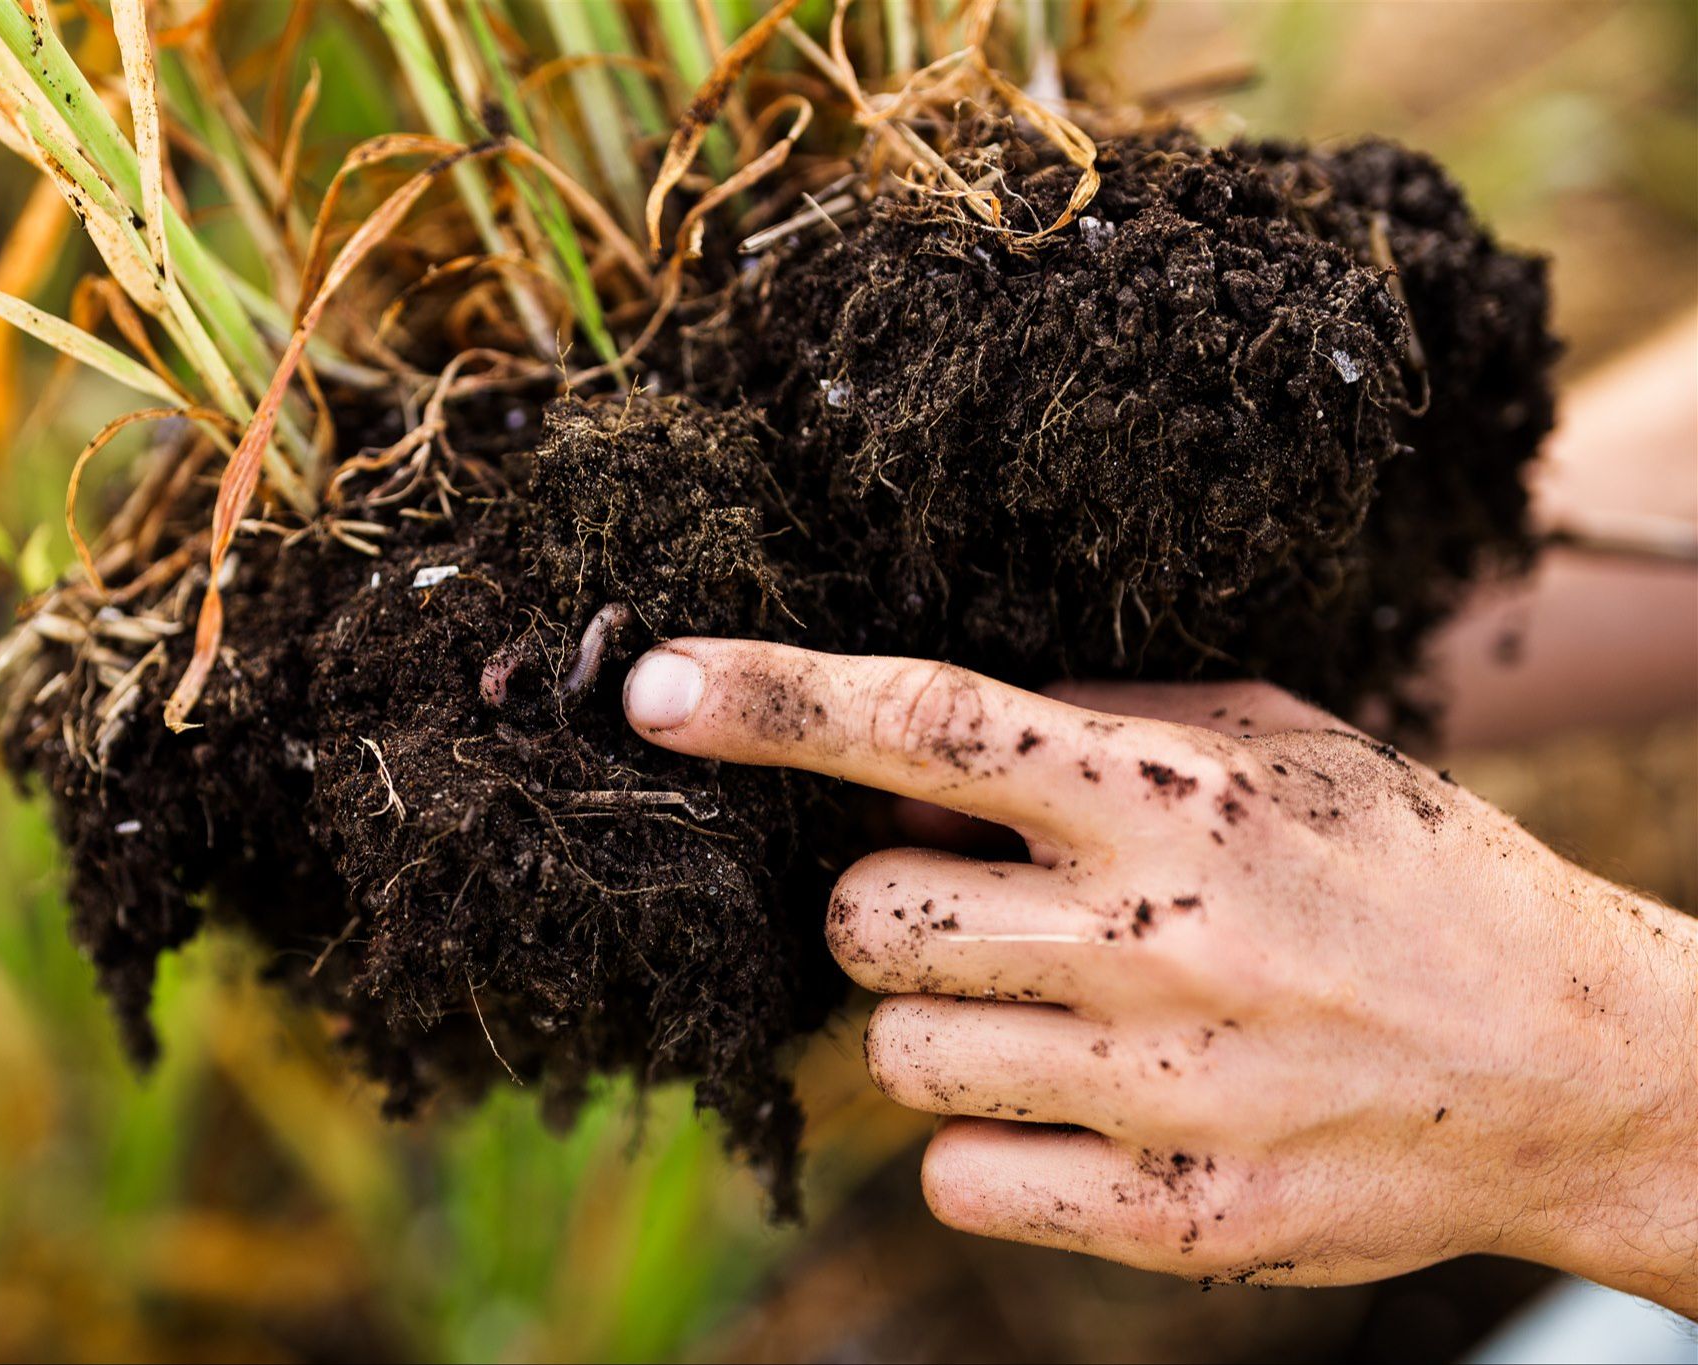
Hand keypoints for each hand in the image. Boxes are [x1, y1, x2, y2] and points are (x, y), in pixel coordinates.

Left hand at [623, 640, 1697, 1311]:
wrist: (1577, 1067)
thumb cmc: (1402, 877)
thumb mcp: (1277, 744)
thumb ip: (1093, 722)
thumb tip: (907, 761)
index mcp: (1175, 796)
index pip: (933, 722)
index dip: (775, 701)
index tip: (654, 686)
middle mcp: (1159, 938)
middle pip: (866, 913)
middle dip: (883, 902)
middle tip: (978, 902)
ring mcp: (1164, 1091)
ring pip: (896, 1052)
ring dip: (939, 1022)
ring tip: (1058, 1007)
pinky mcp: (1174, 1219)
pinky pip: (954, 1178)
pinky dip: (982, 1142)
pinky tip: (1080, 1107)